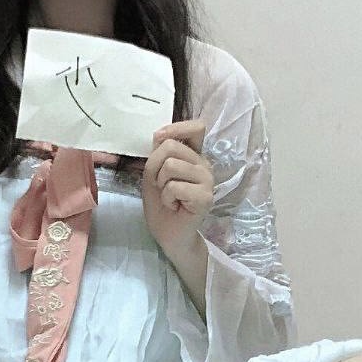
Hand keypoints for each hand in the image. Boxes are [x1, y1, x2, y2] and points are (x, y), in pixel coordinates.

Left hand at [142, 119, 213, 255]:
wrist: (168, 234)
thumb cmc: (161, 204)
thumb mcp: (153, 173)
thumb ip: (158, 153)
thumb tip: (160, 135)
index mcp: (194, 156)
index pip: (196, 127)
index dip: (176, 128)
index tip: (159, 139)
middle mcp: (204, 164)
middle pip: (171, 146)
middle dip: (155, 166)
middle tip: (160, 185)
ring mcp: (207, 180)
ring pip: (171, 165)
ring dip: (160, 184)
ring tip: (168, 196)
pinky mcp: (205, 196)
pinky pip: (175, 186)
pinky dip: (167, 198)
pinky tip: (174, 206)